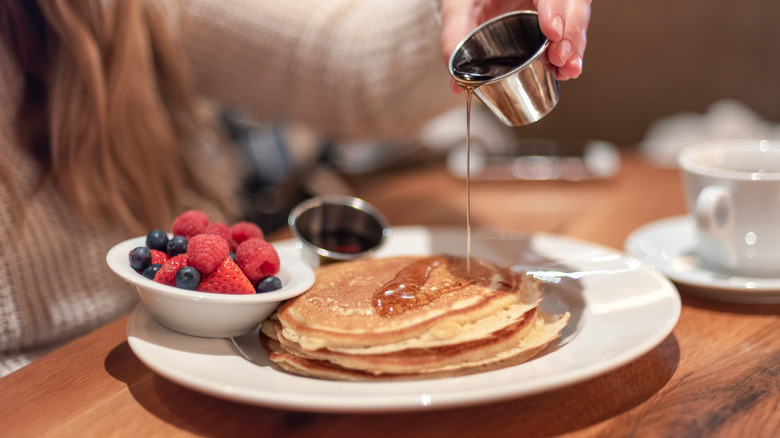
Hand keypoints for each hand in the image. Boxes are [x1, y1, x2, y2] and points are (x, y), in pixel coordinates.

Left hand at [441, 0, 590, 90]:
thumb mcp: (457, 7)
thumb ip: (455, 35)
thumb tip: (457, 82)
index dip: (555, 8)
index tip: (552, 32)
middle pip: (573, 1)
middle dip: (571, 31)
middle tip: (560, 58)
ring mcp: (551, 1)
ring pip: (577, 15)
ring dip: (575, 45)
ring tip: (566, 70)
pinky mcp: (553, 17)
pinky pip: (570, 30)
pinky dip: (571, 50)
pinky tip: (566, 69)